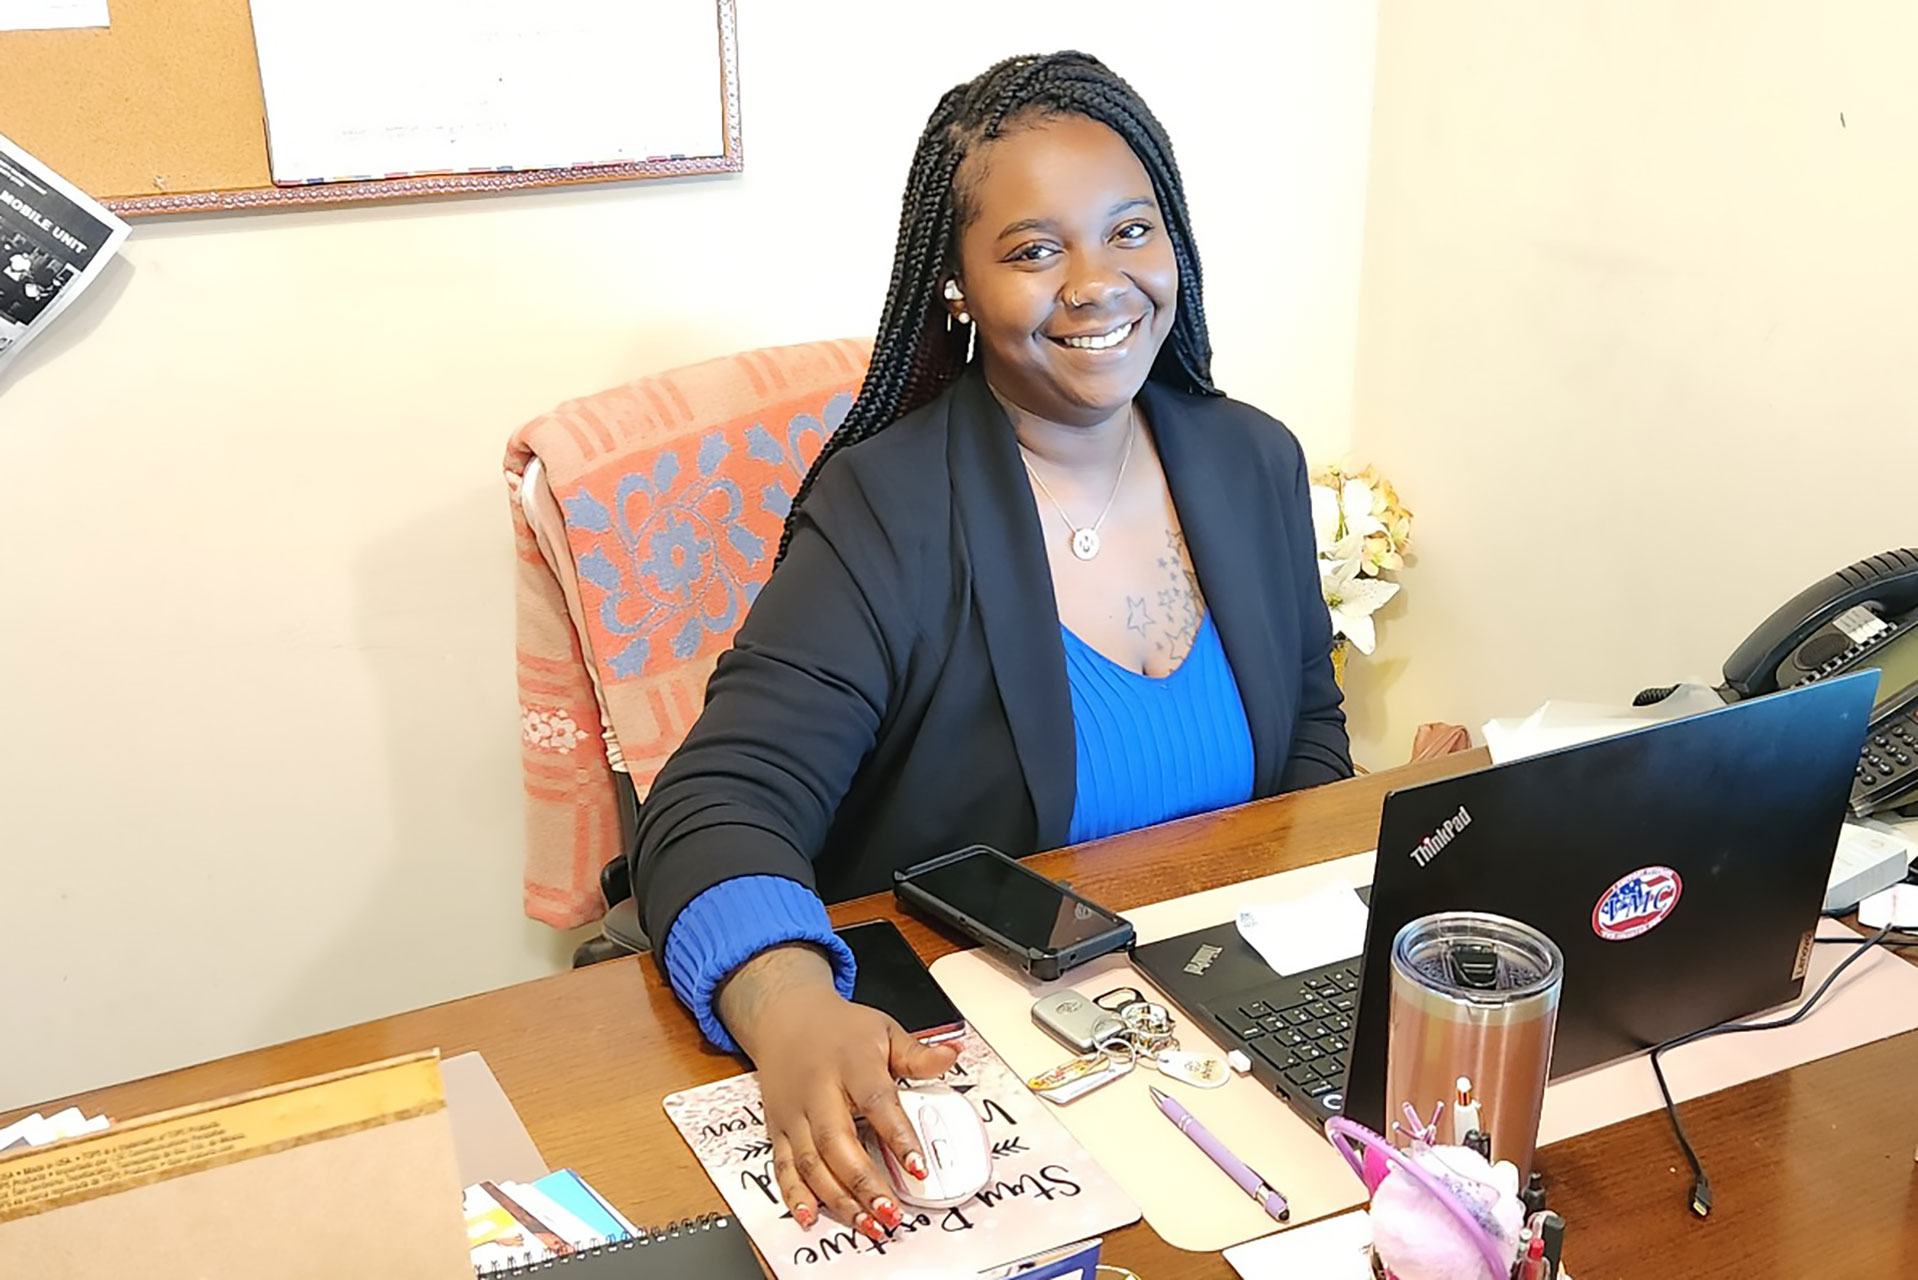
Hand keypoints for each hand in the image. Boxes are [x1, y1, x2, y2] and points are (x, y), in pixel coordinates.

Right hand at [717, 944, 959, 1239]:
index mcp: (851, 1063)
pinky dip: (794, 1195)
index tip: (918, 1166)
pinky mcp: (778, 1129)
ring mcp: (795, 1113)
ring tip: (868, 1223)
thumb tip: (953, 1055)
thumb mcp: (883, 1030)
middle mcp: (818, 1091)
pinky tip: (811, 1217)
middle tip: (891, 1212)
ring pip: (811, 1162)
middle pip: (837, 1141)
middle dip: (864, 1182)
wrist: (785, 1018)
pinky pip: (782, 1167)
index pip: (876, 1101)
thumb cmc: (839, 1030)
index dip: (897, 1136)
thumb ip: (917, 1053)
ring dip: (837, 1198)